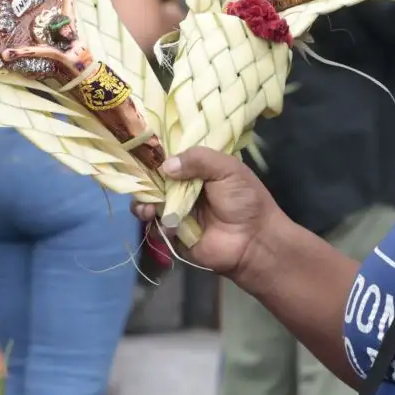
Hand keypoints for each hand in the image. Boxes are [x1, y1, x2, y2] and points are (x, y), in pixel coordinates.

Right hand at [131, 148, 281, 280]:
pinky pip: (156, 227)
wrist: (254, 239)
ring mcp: (177, 211)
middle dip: (144, 182)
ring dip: (144, 204)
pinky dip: (154, 224)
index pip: (169, 158)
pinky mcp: (174, 233)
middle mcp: (182, 188)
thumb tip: (165, 166)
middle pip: (154, 181)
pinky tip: (161, 222)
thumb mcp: (228, 169)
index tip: (140, 154)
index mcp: (196, 169)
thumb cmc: (245, 199)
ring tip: (149, 208)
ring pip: (150, 204)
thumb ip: (199, 159)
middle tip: (141, 185)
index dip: (154, 156)